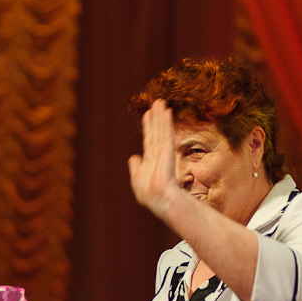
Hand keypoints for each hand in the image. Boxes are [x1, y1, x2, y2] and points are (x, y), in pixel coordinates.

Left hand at [128, 99, 179, 218]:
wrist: (159, 198)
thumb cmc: (149, 194)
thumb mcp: (137, 179)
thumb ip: (135, 167)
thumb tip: (133, 157)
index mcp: (150, 160)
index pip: (150, 139)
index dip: (149, 127)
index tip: (148, 114)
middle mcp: (157, 153)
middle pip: (156, 131)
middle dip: (156, 117)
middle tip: (157, 102)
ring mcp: (163, 151)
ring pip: (161, 129)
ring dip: (161, 115)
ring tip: (160, 102)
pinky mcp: (167, 150)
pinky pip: (166, 133)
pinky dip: (166, 122)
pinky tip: (167, 111)